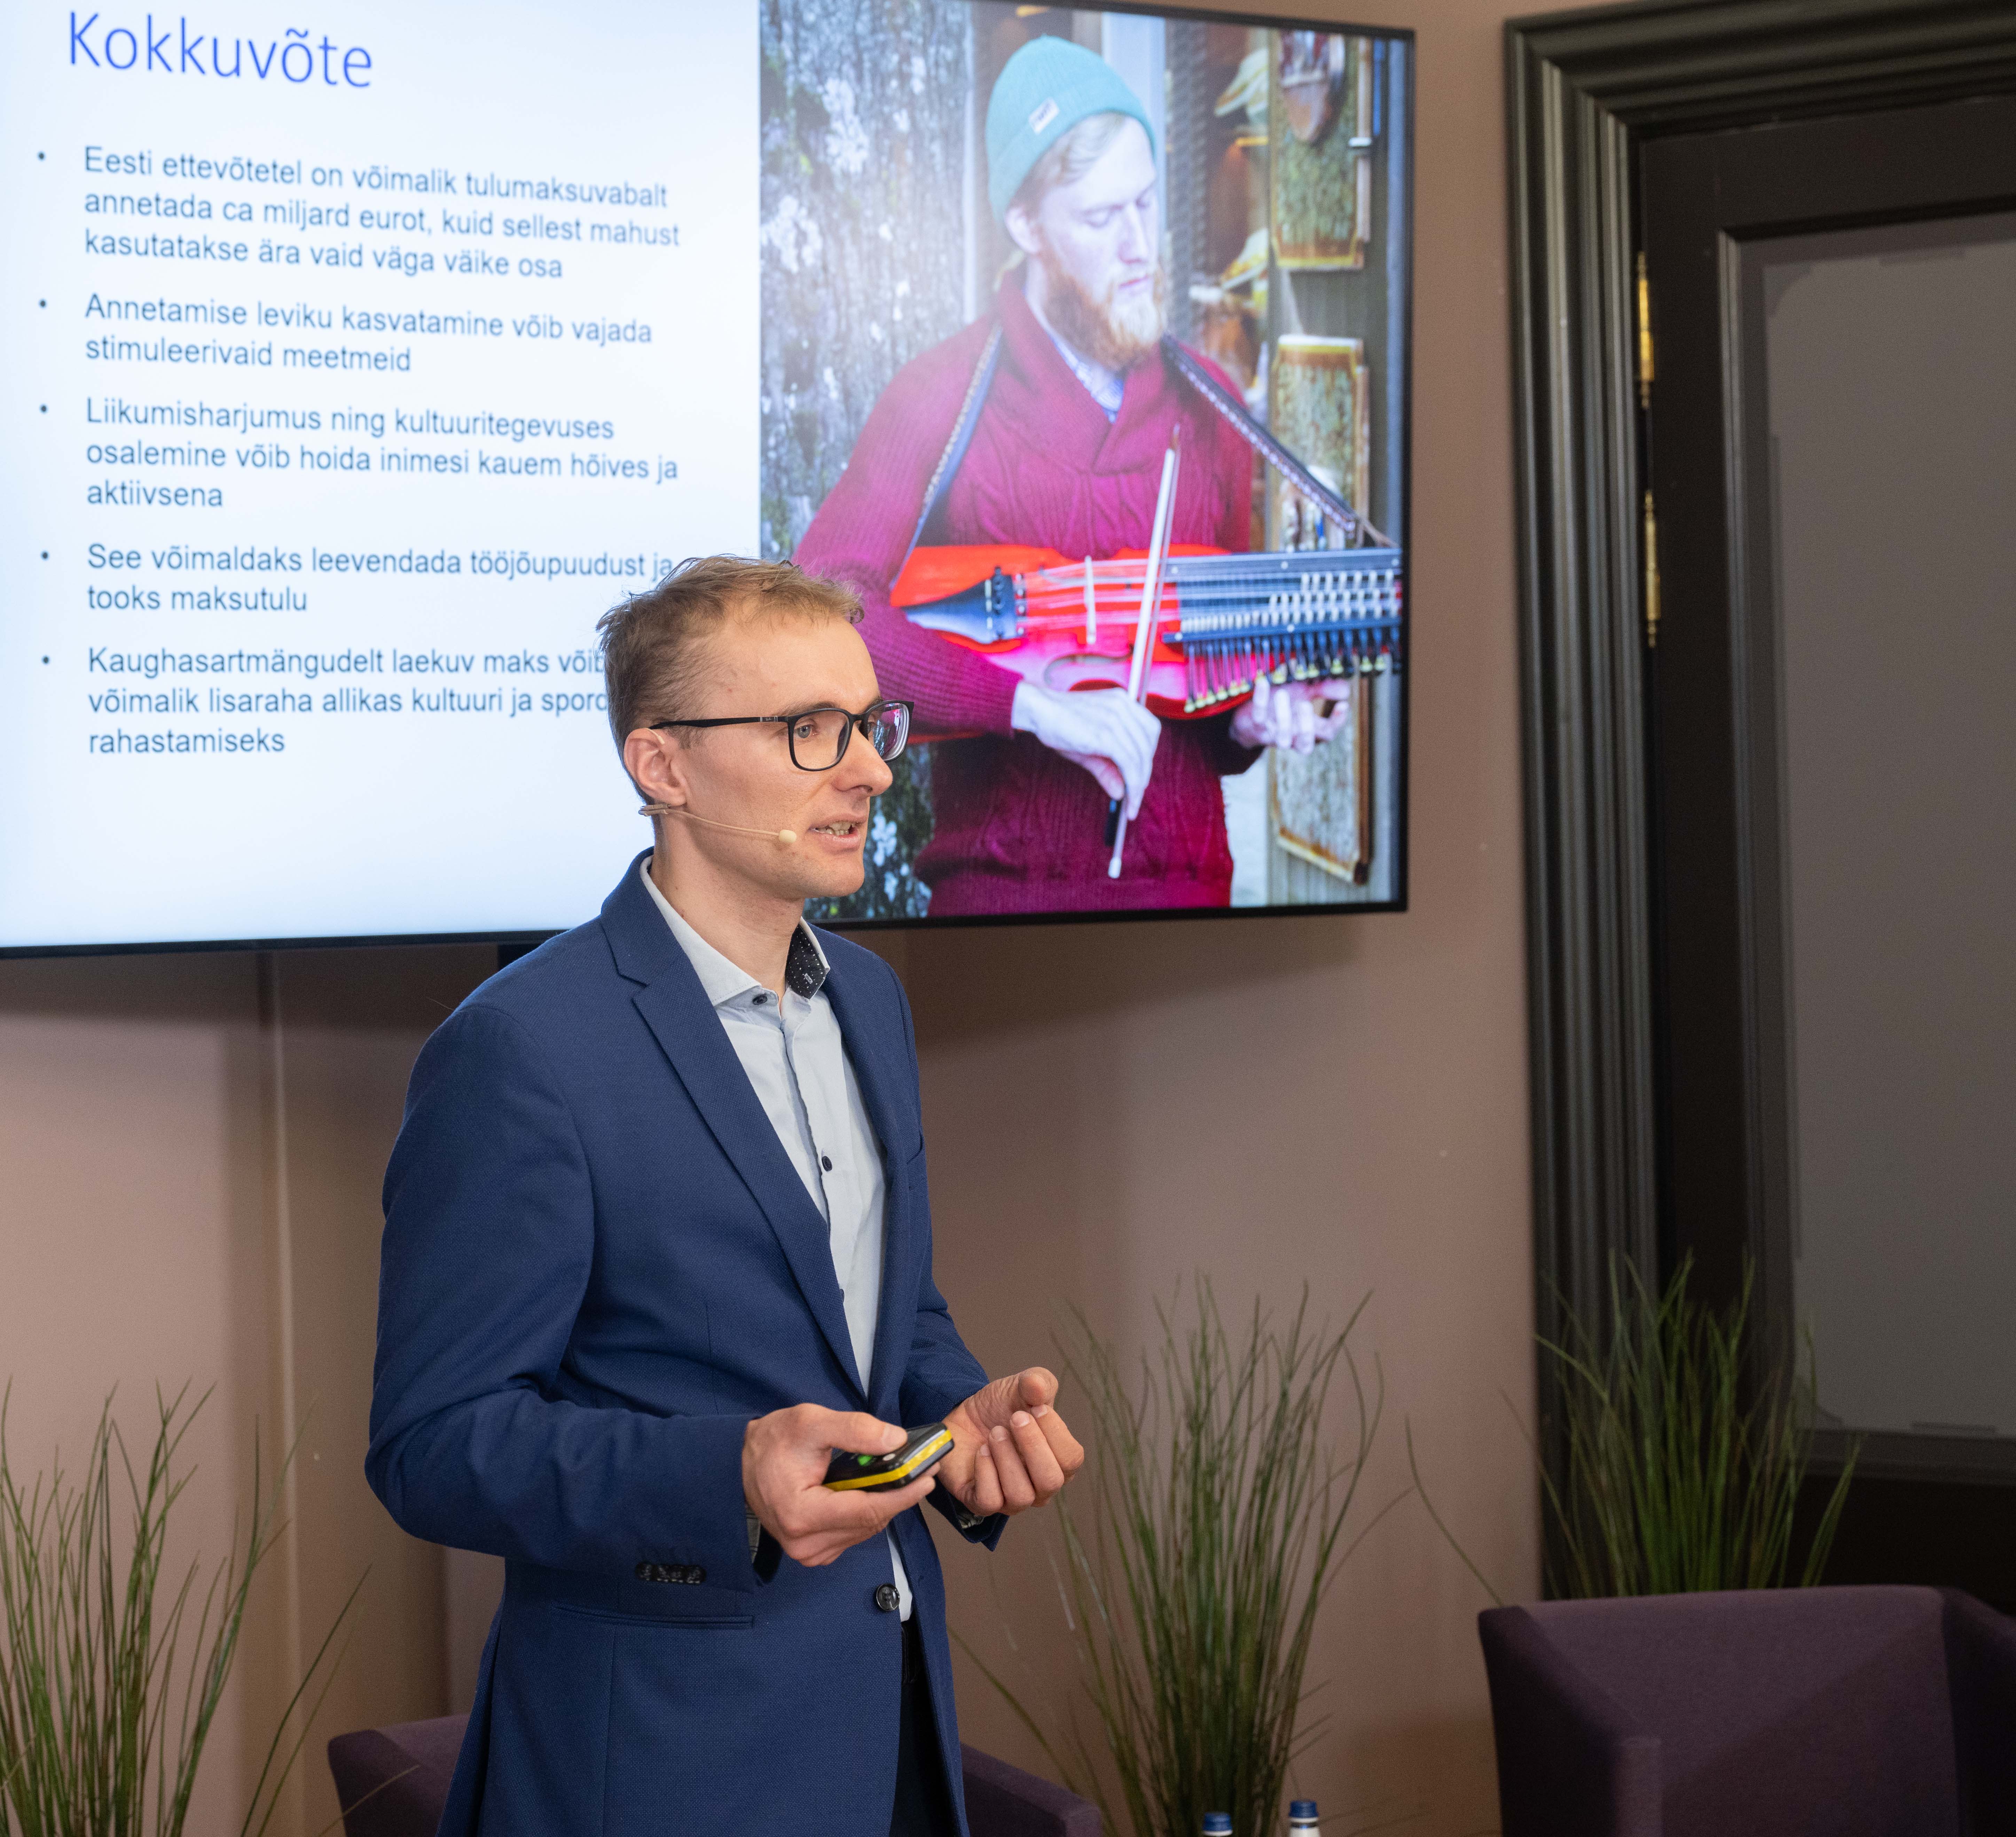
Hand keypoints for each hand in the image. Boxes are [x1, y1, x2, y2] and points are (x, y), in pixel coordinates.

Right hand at [742, 1404, 937, 1567]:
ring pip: (865, 1530)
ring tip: (903, 1476)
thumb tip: (896, 1440)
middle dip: (899, 1495)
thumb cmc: (773, 1441)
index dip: (902, 1494)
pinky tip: (873, 1491)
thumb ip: (854, 1429)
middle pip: (870, 1522)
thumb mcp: (811, 1422)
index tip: (927, 1476)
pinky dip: (868, 1513)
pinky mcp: (812, 1551)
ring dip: (886, 1504)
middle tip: (923, 1468)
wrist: (742, 1462)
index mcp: (801, 1516)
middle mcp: (804, 1543)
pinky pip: (853, 1534)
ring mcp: (807, 1552)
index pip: (867, 1510)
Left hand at [938, 1367, 1084, 1518]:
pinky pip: (990, 1501)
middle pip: (1051, 1481)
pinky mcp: (982, 1503)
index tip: (1036, 1407)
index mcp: (1058, 1461)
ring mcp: (1012, 1499)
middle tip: (1015, 1418)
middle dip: (1032, 1445)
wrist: (964, 1415)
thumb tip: (1037, 1386)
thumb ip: (1037, 1382)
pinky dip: (985, 1472)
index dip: (1055, 1431)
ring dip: (1006, 1458)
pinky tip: (981, 1451)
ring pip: (1020, 1495)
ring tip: (994, 1434)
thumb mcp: (1021, 1387)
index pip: (1072, 1459)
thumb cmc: (1000, 1407)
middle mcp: (1040, 1486)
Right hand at [1011, 682, 1160, 818]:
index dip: (1148, 755)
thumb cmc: (1059, 724)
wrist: (1037, 709)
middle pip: (1148, 743)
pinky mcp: (1105, 734)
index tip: (1141, 776)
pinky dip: (1132, 784)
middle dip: (1145, 772)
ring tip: (1132, 802)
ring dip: (1139, 784)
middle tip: (1136, 795)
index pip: (1150, 729)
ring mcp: (1115, 719)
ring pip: (1140, 756)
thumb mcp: (1088, 747)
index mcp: (1122, 701)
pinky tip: (1127, 798)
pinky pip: (1129, 763)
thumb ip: (1107, 768)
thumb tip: (1120, 793)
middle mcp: (1123, 706)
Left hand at [1228, 675, 1354, 753]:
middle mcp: (1292, 735)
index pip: (1327, 734)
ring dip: (1283, 717)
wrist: (1248, 709)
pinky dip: (1260, 700)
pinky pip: (1258, 719)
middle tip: (1305, 704)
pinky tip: (1263, 682)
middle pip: (1305, 745)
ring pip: (1282, 738)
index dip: (1337, 723)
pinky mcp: (1255, 728)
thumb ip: (1322, 689)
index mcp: (1307, 727)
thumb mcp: (1303, 691)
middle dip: (1307, 727)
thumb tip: (1345, 689)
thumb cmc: (1281, 701)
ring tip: (1282, 693)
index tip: (1343, 704)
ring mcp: (1273, 734)